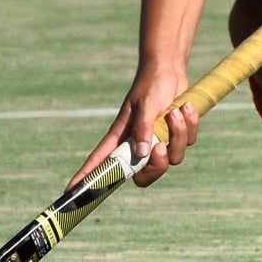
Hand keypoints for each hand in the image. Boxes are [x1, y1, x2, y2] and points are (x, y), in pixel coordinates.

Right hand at [70, 68, 199, 190]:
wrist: (170, 69)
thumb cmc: (150, 84)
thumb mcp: (145, 104)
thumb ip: (143, 128)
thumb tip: (142, 153)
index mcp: (122, 137)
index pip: (101, 162)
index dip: (88, 178)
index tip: (72, 192)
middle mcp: (140, 144)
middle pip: (144, 175)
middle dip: (157, 166)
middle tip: (161, 147)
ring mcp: (159, 141)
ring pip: (173, 158)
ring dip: (178, 134)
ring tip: (175, 112)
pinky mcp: (176, 135)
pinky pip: (188, 142)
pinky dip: (189, 124)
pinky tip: (185, 106)